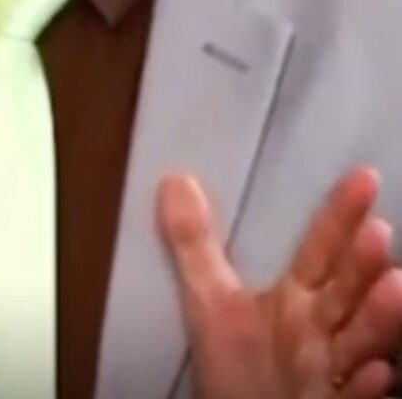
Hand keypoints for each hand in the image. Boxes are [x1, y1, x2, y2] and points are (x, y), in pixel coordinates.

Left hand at [157, 168, 401, 398]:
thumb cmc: (236, 369)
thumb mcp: (209, 303)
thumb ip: (194, 244)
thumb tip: (173, 180)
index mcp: (298, 298)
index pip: (322, 248)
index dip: (340, 214)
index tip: (363, 176)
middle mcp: (323, 329)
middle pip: (347, 289)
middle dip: (363, 263)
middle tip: (378, 231)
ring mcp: (333, 370)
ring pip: (361, 339)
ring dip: (379, 317)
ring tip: (396, 286)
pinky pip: (354, 398)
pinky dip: (364, 387)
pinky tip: (376, 372)